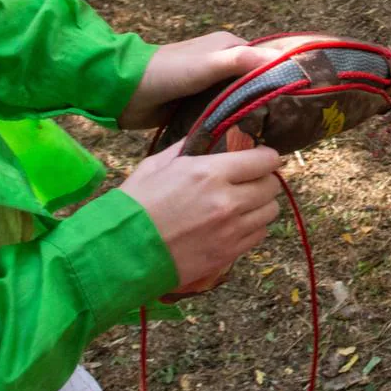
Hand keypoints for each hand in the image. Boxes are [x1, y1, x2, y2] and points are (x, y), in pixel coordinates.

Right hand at [120, 140, 282, 289]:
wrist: (119, 253)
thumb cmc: (134, 206)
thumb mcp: (157, 165)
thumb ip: (188, 148)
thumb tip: (209, 136)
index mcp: (210, 173)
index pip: (264, 160)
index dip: (266, 157)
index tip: (260, 158)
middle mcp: (227, 201)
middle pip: (271, 186)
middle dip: (263, 180)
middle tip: (249, 181)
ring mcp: (230, 230)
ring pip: (270, 212)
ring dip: (260, 205)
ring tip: (242, 204)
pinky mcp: (228, 254)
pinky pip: (259, 235)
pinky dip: (252, 228)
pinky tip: (234, 225)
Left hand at [121, 32, 282, 128]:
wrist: (125, 92)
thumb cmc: (168, 72)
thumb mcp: (207, 64)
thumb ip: (241, 61)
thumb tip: (281, 61)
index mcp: (230, 46)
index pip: (267, 57)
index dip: (285, 71)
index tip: (304, 92)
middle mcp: (224, 63)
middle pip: (258, 79)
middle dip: (273, 95)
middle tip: (291, 120)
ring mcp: (212, 85)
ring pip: (243, 97)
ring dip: (255, 111)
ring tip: (275, 133)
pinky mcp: (201, 104)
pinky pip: (227, 111)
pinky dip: (237, 120)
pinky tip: (249, 137)